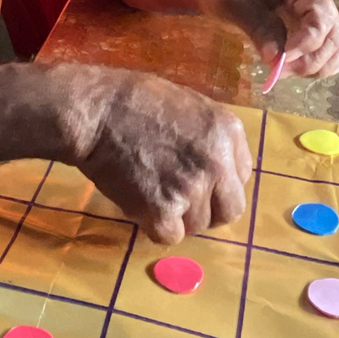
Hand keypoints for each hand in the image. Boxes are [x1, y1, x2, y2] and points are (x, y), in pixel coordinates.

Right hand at [67, 68, 252, 242]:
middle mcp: (217, 163)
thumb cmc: (135, 101)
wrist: (96, 112)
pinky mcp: (162, 211)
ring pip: (198, 225)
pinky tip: (141, 203)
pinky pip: (170, 236)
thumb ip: (211, 137)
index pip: (242, 176)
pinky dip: (155, 227)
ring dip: (177, 216)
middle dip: (209, 209)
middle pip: (230, 210)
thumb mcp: (190, 105)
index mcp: (228, 131)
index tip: (198, 178)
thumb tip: (220, 166)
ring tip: (152, 192)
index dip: (219, 181)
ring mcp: (192, 189)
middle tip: (182, 200)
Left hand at [216, 0, 338, 80]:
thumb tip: (277, 58)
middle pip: (337, 32)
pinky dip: (331, 62)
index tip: (284, 60)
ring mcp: (318, 8)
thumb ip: (257, 25)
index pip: (321, 12)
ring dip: (320, 65)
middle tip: (279, 72)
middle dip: (312, 59)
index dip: (309, 41)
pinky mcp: (316, 25)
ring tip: (285, 71)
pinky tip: (306, 68)